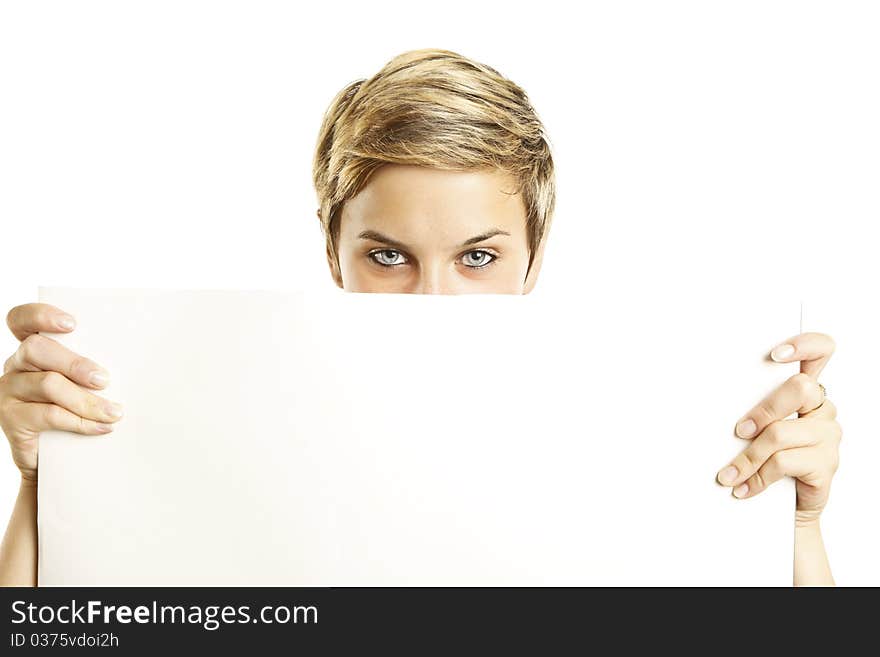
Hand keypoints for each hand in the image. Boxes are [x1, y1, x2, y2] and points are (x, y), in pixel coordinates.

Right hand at [0, 303, 123, 481]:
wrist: (52, 457)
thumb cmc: (74, 409)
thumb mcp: (82, 384)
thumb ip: (93, 369)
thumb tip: (137, 363)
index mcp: (32, 350)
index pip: (22, 320)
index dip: (41, 315)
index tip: (71, 324)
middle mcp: (15, 366)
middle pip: (36, 349)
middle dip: (74, 363)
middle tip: (104, 379)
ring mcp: (9, 392)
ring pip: (47, 384)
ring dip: (86, 399)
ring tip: (114, 412)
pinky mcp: (12, 419)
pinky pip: (47, 415)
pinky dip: (79, 421)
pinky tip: (100, 427)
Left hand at [716, 332, 840, 525]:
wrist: (784, 507)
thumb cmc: (765, 458)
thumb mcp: (756, 428)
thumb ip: (748, 405)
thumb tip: (699, 388)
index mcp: (806, 391)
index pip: (822, 351)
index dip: (805, 345)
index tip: (775, 354)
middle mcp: (822, 409)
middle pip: (800, 388)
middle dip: (764, 409)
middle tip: (738, 431)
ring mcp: (827, 436)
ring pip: (781, 433)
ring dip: (747, 457)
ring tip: (727, 474)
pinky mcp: (825, 465)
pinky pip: (784, 463)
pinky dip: (756, 477)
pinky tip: (742, 488)